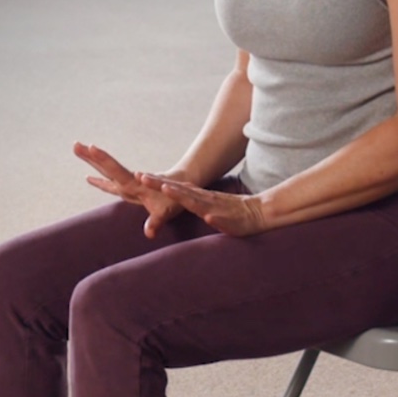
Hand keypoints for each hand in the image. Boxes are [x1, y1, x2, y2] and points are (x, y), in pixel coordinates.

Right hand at [73, 142, 182, 238]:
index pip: (115, 170)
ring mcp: (127, 183)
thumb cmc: (174, 201)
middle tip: (75, 145)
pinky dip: (99, 177)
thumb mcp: (166, 212)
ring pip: (106, 170)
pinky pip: (110, 180)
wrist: (182, 187)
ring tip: (78, 149)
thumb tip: (149, 234)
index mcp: (133, 184)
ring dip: (92, 161)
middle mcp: (128, 181)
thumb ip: (156, 222)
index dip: (103, 160)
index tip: (92, 147)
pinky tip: (89, 177)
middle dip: (91, 156)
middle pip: (106, 167)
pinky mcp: (129, 187)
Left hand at [137, 172, 270, 237]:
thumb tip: (173, 194)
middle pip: (179, 190)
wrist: (257, 213)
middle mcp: (204, 199)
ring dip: (181, 195)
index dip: (157, 182)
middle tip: (142, 177)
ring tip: (166, 190)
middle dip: (160, 184)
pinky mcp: (230, 221)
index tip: (140, 175)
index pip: (174, 188)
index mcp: (198, 197)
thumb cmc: (229, 212)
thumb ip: (191, 201)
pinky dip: (215, 218)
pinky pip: (221, 220)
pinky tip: (209, 217)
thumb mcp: (205, 206)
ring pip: (197, 202)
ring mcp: (216, 209)